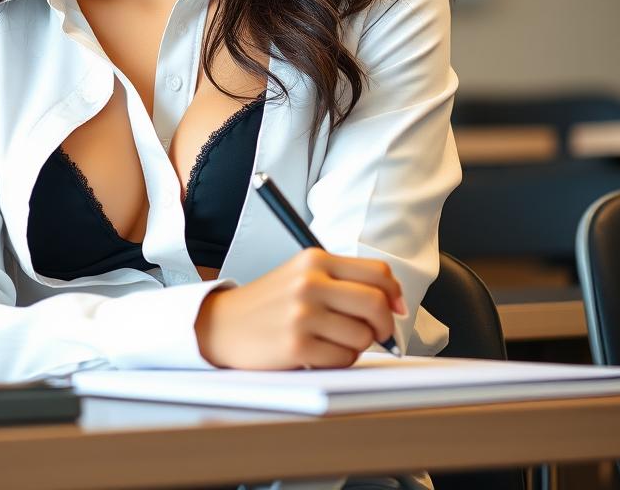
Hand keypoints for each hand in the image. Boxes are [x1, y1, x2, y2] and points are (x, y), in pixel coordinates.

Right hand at [194, 247, 407, 368]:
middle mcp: (309, 282)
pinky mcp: (297, 345)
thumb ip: (343, 281)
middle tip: (377, 334)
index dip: (394, 294)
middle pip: (376, 303)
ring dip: (355, 345)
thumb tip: (393, 305)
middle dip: (384, 326)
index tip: (396, 309)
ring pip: (363, 336)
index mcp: (314, 259)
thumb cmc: (269, 303)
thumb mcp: (301, 275)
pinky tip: (316, 352)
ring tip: (330, 340)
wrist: (222, 324)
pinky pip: (343, 359)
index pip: (377, 272)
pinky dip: (337, 361)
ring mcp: (302, 313)